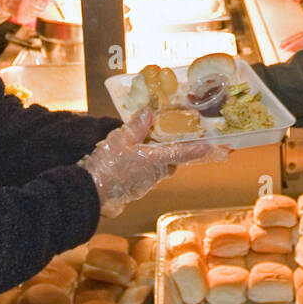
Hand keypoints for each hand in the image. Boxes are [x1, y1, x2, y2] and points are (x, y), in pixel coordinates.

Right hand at [79, 110, 228, 217]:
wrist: (90, 192)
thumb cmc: (107, 166)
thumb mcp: (120, 139)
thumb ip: (136, 126)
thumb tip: (149, 112)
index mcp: (155, 161)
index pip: (182, 153)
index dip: (197, 149)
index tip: (212, 147)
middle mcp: (154, 174)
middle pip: (171, 163)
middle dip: (171, 153)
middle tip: (164, 140)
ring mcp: (145, 185)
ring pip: (158, 170)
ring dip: (155, 160)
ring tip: (143, 147)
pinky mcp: (135, 190)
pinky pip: (145, 177)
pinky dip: (143, 168)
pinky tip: (130, 161)